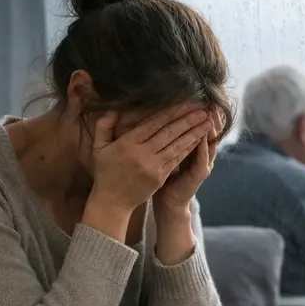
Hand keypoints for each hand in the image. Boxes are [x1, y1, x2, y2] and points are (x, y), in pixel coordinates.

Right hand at [89, 103, 212, 213]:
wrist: (112, 201)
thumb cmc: (106, 172)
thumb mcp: (98, 148)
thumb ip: (103, 127)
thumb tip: (113, 110)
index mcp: (127, 144)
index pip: (153, 124)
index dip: (170, 113)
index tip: (184, 103)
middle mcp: (142, 154)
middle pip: (169, 133)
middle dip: (188, 120)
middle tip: (203, 109)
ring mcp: (152, 166)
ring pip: (176, 145)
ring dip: (193, 133)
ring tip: (206, 122)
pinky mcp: (160, 177)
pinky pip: (176, 159)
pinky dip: (188, 148)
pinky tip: (198, 139)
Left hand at [153, 108, 221, 214]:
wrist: (167, 200)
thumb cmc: (163, 175)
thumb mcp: (165, 152)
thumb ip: (167, 135)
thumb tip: (157, 113)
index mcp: (193, 146)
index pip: (199, 125)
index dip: (199, 111)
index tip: (196, 96)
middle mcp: (201, 153)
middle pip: (209, 130)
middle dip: (208, 115)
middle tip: (208, 99)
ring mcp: (203, 163)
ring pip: (210, 141)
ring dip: (210, 127)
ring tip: (209, 112)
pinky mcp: (200, 174)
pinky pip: (203, 157)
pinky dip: (203, 146)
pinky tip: (201, 135)